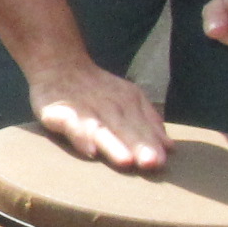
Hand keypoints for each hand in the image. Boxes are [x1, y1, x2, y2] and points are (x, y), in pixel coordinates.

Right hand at [26, 58, 167, 171]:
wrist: (58, 64)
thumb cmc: (94, 90)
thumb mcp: (126, 98)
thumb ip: (148, 122)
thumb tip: (169, 147)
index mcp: (129, 101)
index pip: (144, 125)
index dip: (153, 143)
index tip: (164, 161)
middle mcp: (110, 105)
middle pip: (126, 128)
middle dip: (140, 145)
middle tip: (152, 163)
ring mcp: (85, 109)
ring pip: (102, 129)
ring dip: (114, 144)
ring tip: (125, 161)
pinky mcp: (60, 113)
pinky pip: (72, 125)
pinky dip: (81, 136)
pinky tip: (90, 150)